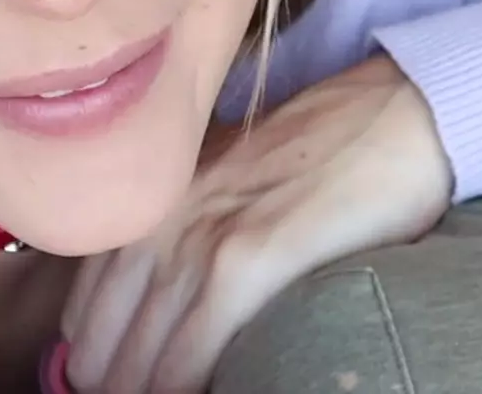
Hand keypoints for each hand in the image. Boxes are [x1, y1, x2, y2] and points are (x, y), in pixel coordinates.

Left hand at [60, 54, 452, 392]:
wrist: (395, 114)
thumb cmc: (322, 156)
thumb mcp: (228, 182)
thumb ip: (188, 232)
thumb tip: (162, 306)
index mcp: (154, 202)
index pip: (86, 306)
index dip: (92, 356)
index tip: (105, 383)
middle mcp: (166, 218)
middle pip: (103, 336)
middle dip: (109, 380)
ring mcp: (207, 237)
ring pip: (143, 349)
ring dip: (140, 391)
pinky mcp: (256, 256)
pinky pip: (197, 346)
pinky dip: (183, 383)